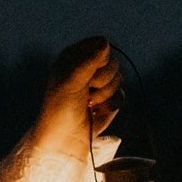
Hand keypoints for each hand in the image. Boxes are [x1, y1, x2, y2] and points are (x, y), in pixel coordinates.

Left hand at [31, 37, 121, 161]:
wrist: (64, 139)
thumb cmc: (60, 108)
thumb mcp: (71, 80)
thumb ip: (89, 60)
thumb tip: (106, 42)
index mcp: (74, 58)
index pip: (99, 44)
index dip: (100, 56)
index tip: (88, 70)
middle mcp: (88, 68)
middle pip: (112, 61)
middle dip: (101, 79)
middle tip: (85, 91)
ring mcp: (99, 85)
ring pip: (119, 78)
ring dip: (103, 94)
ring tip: (88, 103)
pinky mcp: (109, 101)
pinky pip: (121, 95)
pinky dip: (109, 106)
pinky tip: (96, 112)